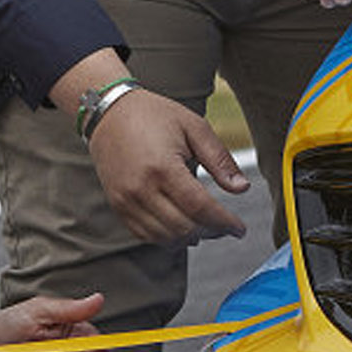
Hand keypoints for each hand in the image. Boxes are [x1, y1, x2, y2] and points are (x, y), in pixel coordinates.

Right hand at [89, 87, 249, 244]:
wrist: (109, 112)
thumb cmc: (154, 115)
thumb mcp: (194, 127)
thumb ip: (220, 160)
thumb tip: (242, 188)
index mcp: (163, 167)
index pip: (199, 208)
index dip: (224, 222)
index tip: (240, 229)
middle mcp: (141, 188)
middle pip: (183, 228)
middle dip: (211, 233)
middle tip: (226, 227)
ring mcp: (126, 200)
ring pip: (164, 238)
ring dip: (190, 238)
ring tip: (207, 228)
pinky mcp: (118, 206)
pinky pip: (145, 235)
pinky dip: (168, 238)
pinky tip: (183, 228)